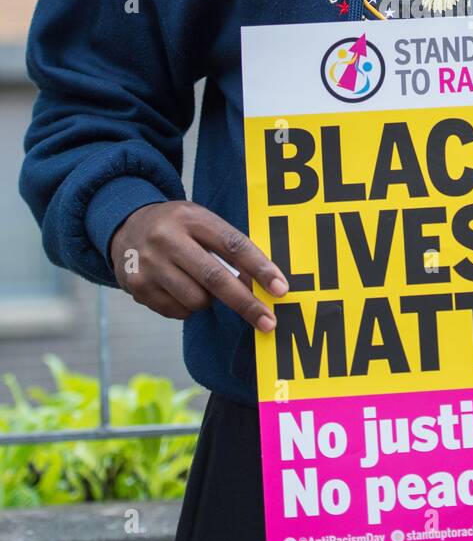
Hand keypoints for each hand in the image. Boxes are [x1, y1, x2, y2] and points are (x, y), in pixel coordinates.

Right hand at [109, 201, 287, 329]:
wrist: (125, 227)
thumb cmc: (177, 227)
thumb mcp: (201, 222)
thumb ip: (229, 246)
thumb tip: (262, 284)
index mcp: (191, 218)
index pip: (232, 244)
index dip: (260, 268)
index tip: (281, 289)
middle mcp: (167, 239)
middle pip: (215, 278)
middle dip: (246, 304)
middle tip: (269, 322)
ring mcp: (149, 265)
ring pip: (197, 300)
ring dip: (209, 300)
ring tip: (199, 282)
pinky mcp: (137, 287)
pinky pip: (178, 311)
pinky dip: (187, 306)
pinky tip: (177, 287)